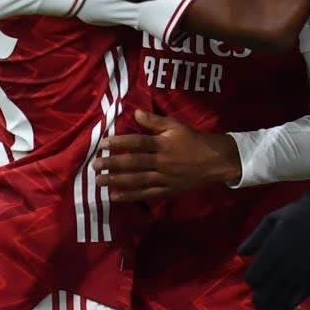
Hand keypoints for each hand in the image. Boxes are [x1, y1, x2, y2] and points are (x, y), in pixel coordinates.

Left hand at [92, 110, 240, 201]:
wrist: (215, 161)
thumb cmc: (193, 139)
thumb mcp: (175, 125)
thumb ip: (154, 121)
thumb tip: (134, 112)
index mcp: (163, 143)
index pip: (137, 142)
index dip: (118, 143)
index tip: (101, 145)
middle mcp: (162, 161)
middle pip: (133, 163)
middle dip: (112, 164)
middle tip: (94, 166)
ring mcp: (165, 178)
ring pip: (137, 180)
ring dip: (116, 181)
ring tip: (99, 182)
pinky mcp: (167, 191)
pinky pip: (146, 194)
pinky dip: (130, 196)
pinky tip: (115, 197)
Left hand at [238, 189, 309, 309]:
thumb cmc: (293, 216)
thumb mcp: (269, 220)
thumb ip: (254, 238)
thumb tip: (240, 254)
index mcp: (273, 249)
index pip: (256, 275)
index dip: (251, 280)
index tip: (252, 279)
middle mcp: (286, 263)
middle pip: (268, 289)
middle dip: (260, 298)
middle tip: (256, 301)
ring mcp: (301, 272)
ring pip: (283, 296)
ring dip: (274, 305)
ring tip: (267, 309)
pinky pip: (302, 296)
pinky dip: (292, 304)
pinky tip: (285, 308)